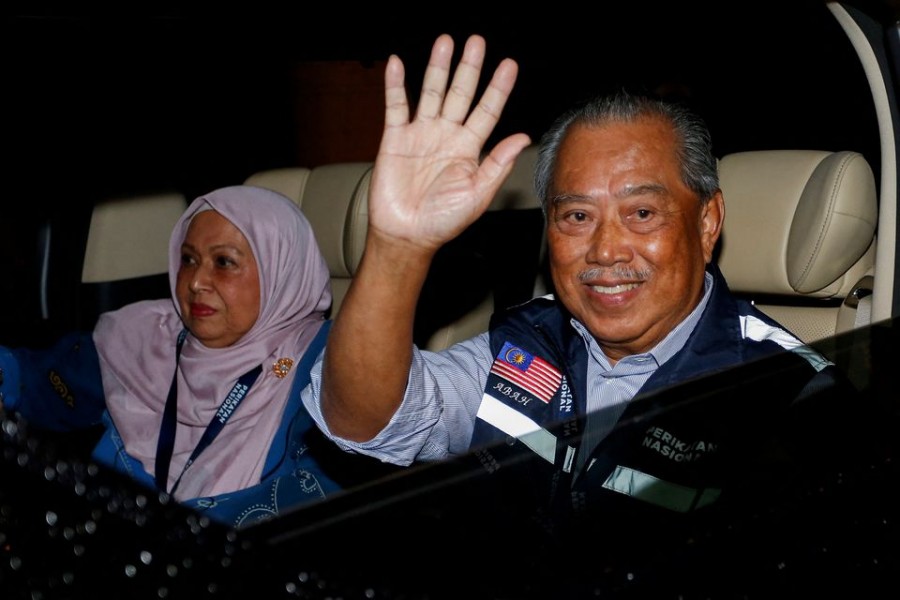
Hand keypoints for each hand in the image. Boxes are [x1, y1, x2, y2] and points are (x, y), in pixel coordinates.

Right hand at [368, 34, 531, 254]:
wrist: (407, 235)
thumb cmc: (444, 221)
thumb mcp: (478, 194)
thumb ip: (498, 164)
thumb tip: (523, 137)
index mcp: (469, 148)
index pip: (487, 110)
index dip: (498, 88)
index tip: (508, 65)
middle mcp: (446, 135)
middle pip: (460, 93)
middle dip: (469, 68)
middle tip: (477, 41)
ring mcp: (420, 134)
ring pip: (431, 92)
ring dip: (437, 67)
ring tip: (445, 42)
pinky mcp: (395, 138)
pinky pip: (396, 106)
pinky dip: (395, 85)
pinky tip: (398, 64)